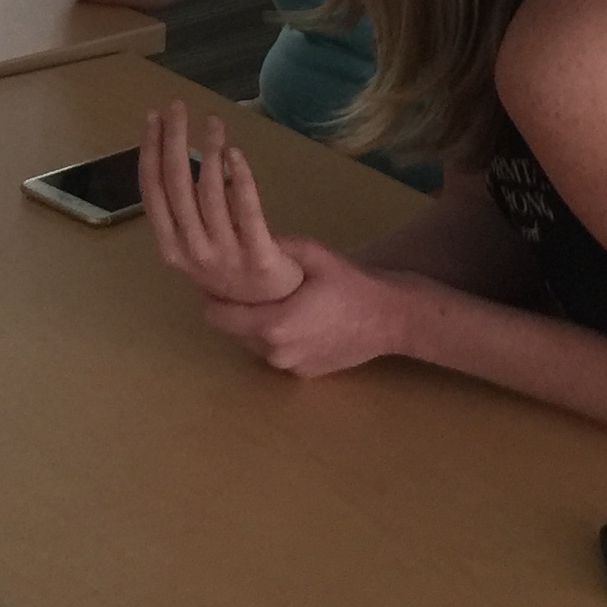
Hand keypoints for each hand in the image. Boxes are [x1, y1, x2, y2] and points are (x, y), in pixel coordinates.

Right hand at [141, 102, 304, 304]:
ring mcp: (225, 255)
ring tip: (213, 122)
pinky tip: (234, 153)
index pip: (152, 191)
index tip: (153, 119)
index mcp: (170, 246)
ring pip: (209, 191)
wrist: (273, 309)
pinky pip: (247, 209)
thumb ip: (183, 212)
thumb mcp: (196, 246)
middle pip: (177, 184)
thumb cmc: (231, 270)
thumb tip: (172, 156)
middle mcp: (192, 250)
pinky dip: (238, 178)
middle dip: (175, 139)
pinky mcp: (258, 256)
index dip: (150, 151)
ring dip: (210, 149)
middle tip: (177, 107)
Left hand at [201, 238, 417, 375]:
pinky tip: (294, 318)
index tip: (215, 278)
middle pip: (233, 330)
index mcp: (273, 326)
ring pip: (253, 344)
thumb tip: (241, 232)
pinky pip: (276, 353)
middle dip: (234, 309)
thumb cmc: (353, 285)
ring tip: (271, 300)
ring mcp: (290, 367)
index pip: (217, 316)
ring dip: (255, 324)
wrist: (394, 319)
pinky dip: (276, 337)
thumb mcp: (315, 255)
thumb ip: (276, 247)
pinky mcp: (304, 374)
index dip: (212, 296)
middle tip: (244, 285)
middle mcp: (276, 353)